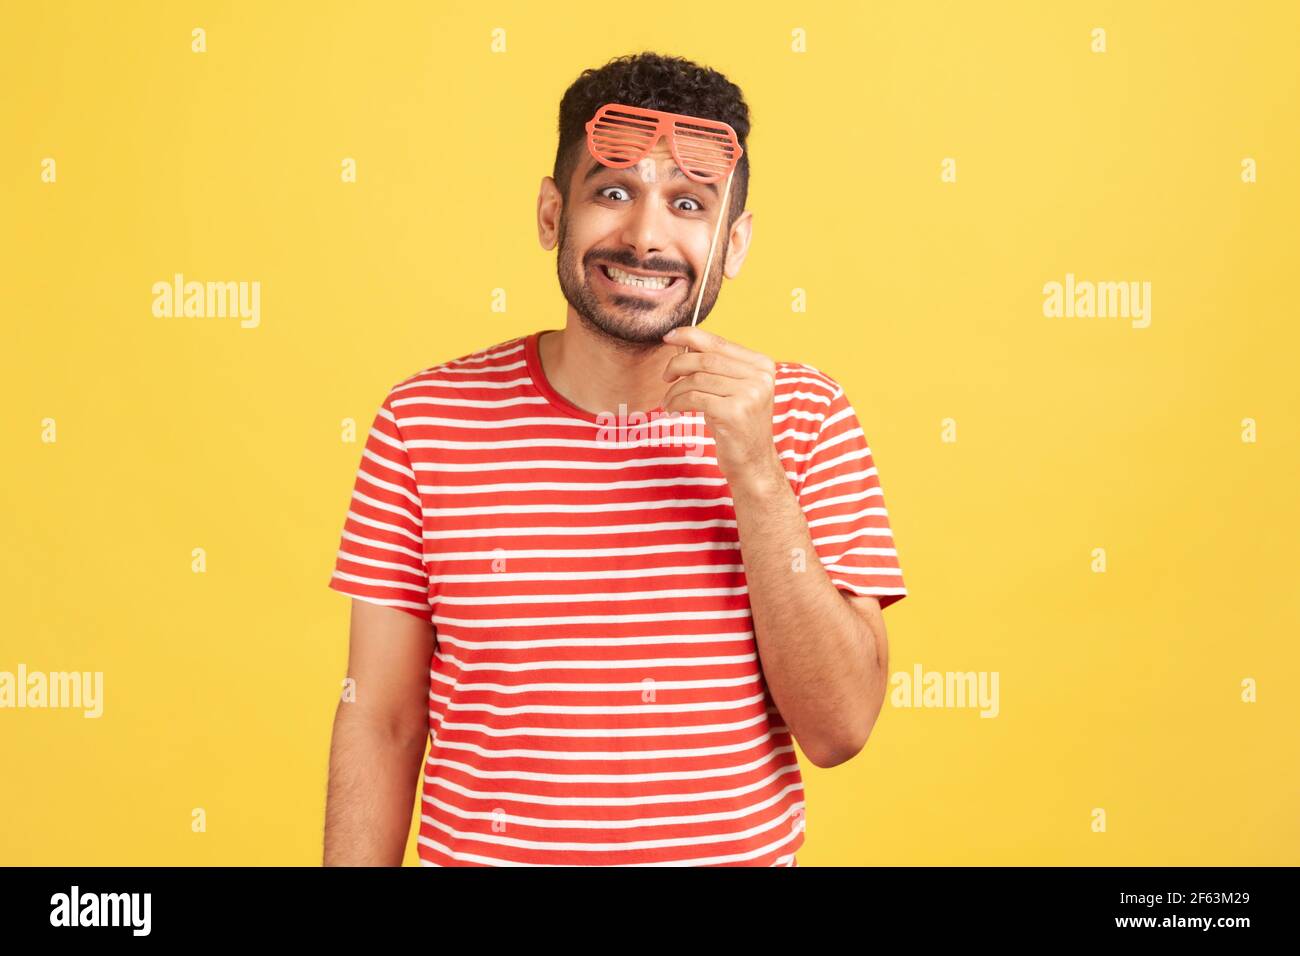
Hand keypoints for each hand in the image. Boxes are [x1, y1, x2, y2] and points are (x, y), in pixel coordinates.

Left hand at [660, 326, 783, 486]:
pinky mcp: (734, 412)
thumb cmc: (736, 425)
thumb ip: (716, 366)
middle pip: (705, 359)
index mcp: (762, 365)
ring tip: (667, 401)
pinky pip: (693, 398)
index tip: (668, 337)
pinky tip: (672, 410)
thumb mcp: (733, 390)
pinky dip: (676, 402)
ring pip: (696, 379)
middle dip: (677, 364)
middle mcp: (759, 376)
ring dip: (674, 390)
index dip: (690, 335)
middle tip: (665, 377)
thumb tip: (683, 343)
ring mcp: (749, 394)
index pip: (719, 343)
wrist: (753, 462)